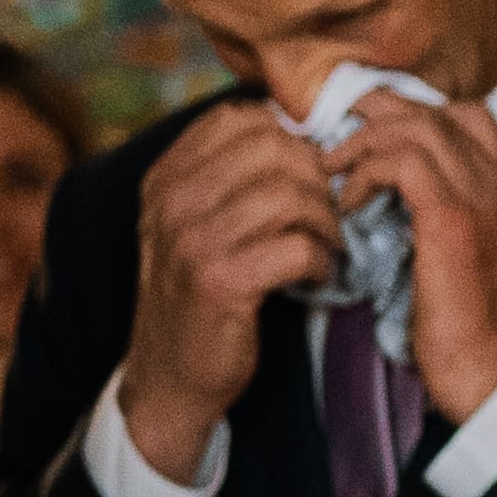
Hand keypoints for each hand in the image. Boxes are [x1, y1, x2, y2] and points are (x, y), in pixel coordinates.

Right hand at [117, 110, 340, 484]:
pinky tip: (317, 275)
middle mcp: (172, 200)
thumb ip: (227, 175)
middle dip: (317, 177)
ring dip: (326, 221)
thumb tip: (300, 128)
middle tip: (330, 212)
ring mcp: (192, 240)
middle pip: (273, 147)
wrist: (169, 378)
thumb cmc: (197, 294)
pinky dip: (321, 260)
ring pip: (291, 194)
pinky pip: (298, 246)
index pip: (240, 118)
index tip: (307, 174)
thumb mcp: (192, 224)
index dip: (290, 137)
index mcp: (166, 177)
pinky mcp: (220, 282)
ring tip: (328, 245)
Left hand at [340, 90, 496, 429]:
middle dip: (382, 113)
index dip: (417, 114)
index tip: (372, 134)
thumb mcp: (465, 264)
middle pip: (442, 112)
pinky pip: (401, 162)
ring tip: (332, 167)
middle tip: (338, 133)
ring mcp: (486, 197)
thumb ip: (444, 222)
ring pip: (418, 127)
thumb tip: (388, 199)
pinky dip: (365, 172)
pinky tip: (346, 201)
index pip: (471, 119)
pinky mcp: (454, 218)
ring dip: (365, 141)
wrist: (494, 376)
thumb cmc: (470, 334)